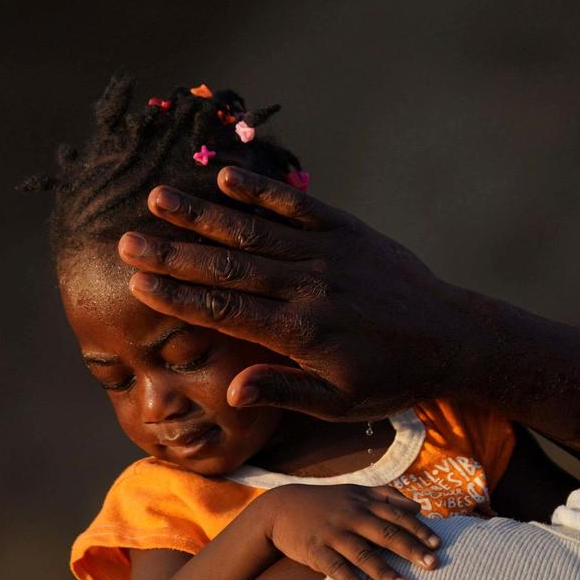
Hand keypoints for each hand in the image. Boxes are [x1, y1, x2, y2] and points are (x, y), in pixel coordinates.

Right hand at [119, 166, 468, 421]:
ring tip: (158, 198)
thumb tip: (231, 390)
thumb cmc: (390, 378)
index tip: (137, 284)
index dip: (177, 298)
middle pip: (228, 268)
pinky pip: (298, 208)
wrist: (453, 337)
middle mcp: (308, 287)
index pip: (226, 312)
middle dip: (173, 254)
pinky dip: (262, 192)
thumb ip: (285, 392)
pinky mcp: (348, 231)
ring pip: (253, 232)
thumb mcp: (340, 404)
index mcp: (302, 333)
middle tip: (125, 242)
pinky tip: (226, 176)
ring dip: (203, 214)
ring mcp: (328, 254)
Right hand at [257, 484, 440, 579]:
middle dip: (410, 549)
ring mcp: (332, 533)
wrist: (280, 508)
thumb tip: (419, 508)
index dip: (418, 529)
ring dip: (385, 571)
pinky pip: (335, 568)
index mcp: (362, 502)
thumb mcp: (354, 491)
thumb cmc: (324, 502)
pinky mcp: (315, 550)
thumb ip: (387, 496)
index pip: (395, 515)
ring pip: (362, 553)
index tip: (437, 545)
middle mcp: (350, 516)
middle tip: (433, 565)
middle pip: (384, 533)